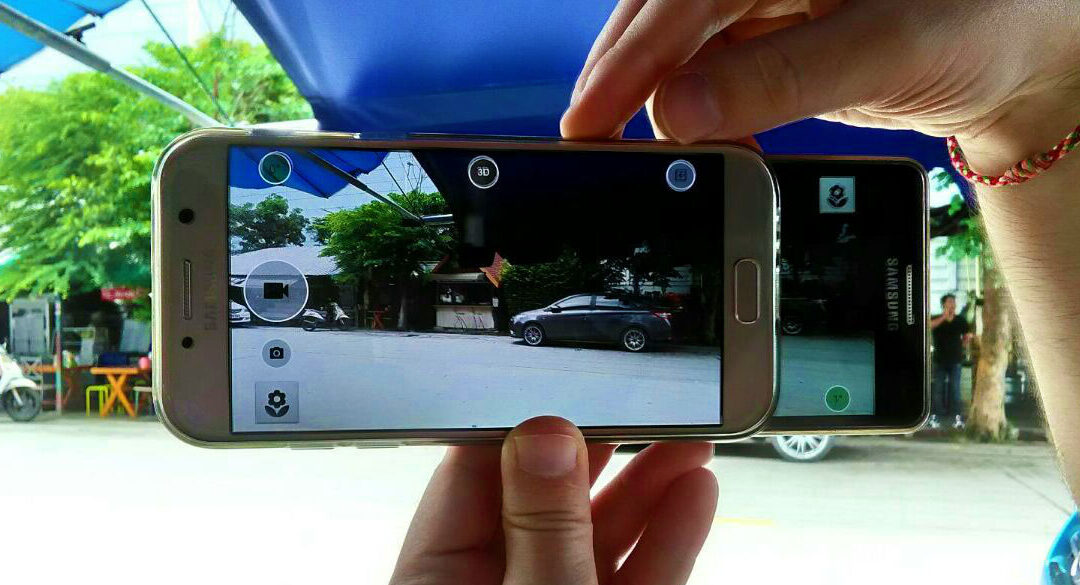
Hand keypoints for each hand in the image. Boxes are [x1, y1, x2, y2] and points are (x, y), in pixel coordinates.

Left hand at [390, 416, 716, 584]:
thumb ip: (539, 526)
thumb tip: (543, 434)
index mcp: (441, 574)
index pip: (475, 473)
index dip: (525, 421)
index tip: (573, 382)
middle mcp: (494, 581)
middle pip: (547, 495)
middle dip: (604, 444)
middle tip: (646, 400)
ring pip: (599, 532)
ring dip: (650, 485)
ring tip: (691, 438)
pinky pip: (634, 572)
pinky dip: (668, 537)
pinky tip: (693, 495)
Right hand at [560, 0, 1079, 173]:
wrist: (1029, 52)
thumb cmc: (990, 22)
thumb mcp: (891, 50)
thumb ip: (782, 78)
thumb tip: (677, 111)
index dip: (630, 57)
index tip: (589, 117)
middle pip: (666, 9)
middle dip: (622, 74)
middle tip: (585, 140)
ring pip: (681, 38)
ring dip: (653, 94)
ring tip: (634, 148)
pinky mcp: (777, 27)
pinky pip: (712, 61)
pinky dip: (694, 104)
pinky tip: (694, 135)